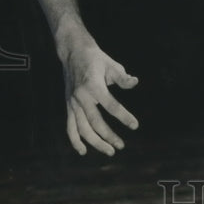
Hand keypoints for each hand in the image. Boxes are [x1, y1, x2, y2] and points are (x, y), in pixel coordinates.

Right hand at [60, 38, 138, 156]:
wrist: (73, 52)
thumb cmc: (96, 59)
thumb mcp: (112, 65)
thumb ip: (122, 78)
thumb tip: (135, 82)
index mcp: (94, 86)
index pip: (111, 106)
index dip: (124, 117)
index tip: (135, 125)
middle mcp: (81, 97)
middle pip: (96, 122)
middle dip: (109, 136)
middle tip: (121, 146)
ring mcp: (73, 103)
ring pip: (83, 129)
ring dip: (95, 142)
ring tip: (110, 151)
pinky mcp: (68, 106)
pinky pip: (70, 127)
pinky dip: (75, 141)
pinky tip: (83, 152)